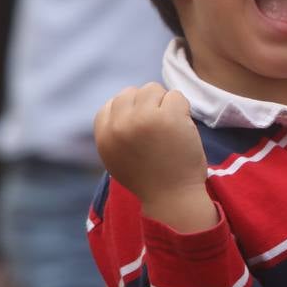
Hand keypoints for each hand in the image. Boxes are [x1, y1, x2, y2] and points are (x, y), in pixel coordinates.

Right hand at [94, 83, 214, 231]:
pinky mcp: (167, 117)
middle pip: (132, 92)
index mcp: (104, 135)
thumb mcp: (117, 157)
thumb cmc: (150, 178)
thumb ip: (114, 131)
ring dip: (165, 104)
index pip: (111, 104)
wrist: (172, 198)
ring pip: (153, 89)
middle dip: (148, 105)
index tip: (143, 131)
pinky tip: (182, 129)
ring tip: (170, 128)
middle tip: (159, 129)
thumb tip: (120, 101)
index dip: (131, 113)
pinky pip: (176, 95)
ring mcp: (143, 118)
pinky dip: (183, 109)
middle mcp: (119, 125)